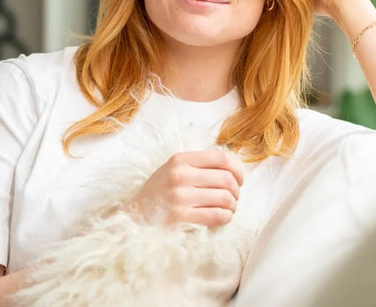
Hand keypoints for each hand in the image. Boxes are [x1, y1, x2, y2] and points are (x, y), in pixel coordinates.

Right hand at [127, 150, 243, 226]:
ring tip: (229, 208)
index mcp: (180, 160)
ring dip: (233, 205)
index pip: (221, 158)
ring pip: (224, 198)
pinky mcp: (180, 217)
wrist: (134, 216)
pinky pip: (216, 215)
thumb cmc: (159, 192)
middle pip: (226, 179)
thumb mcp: (173, 169)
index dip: (237, 169)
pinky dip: (226, 217)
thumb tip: (233, 168)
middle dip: (236, 190)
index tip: (240, 179)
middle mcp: (180, 175)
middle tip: (234, 197)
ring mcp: (179, 197)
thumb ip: (198, 165)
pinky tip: (223, 217)